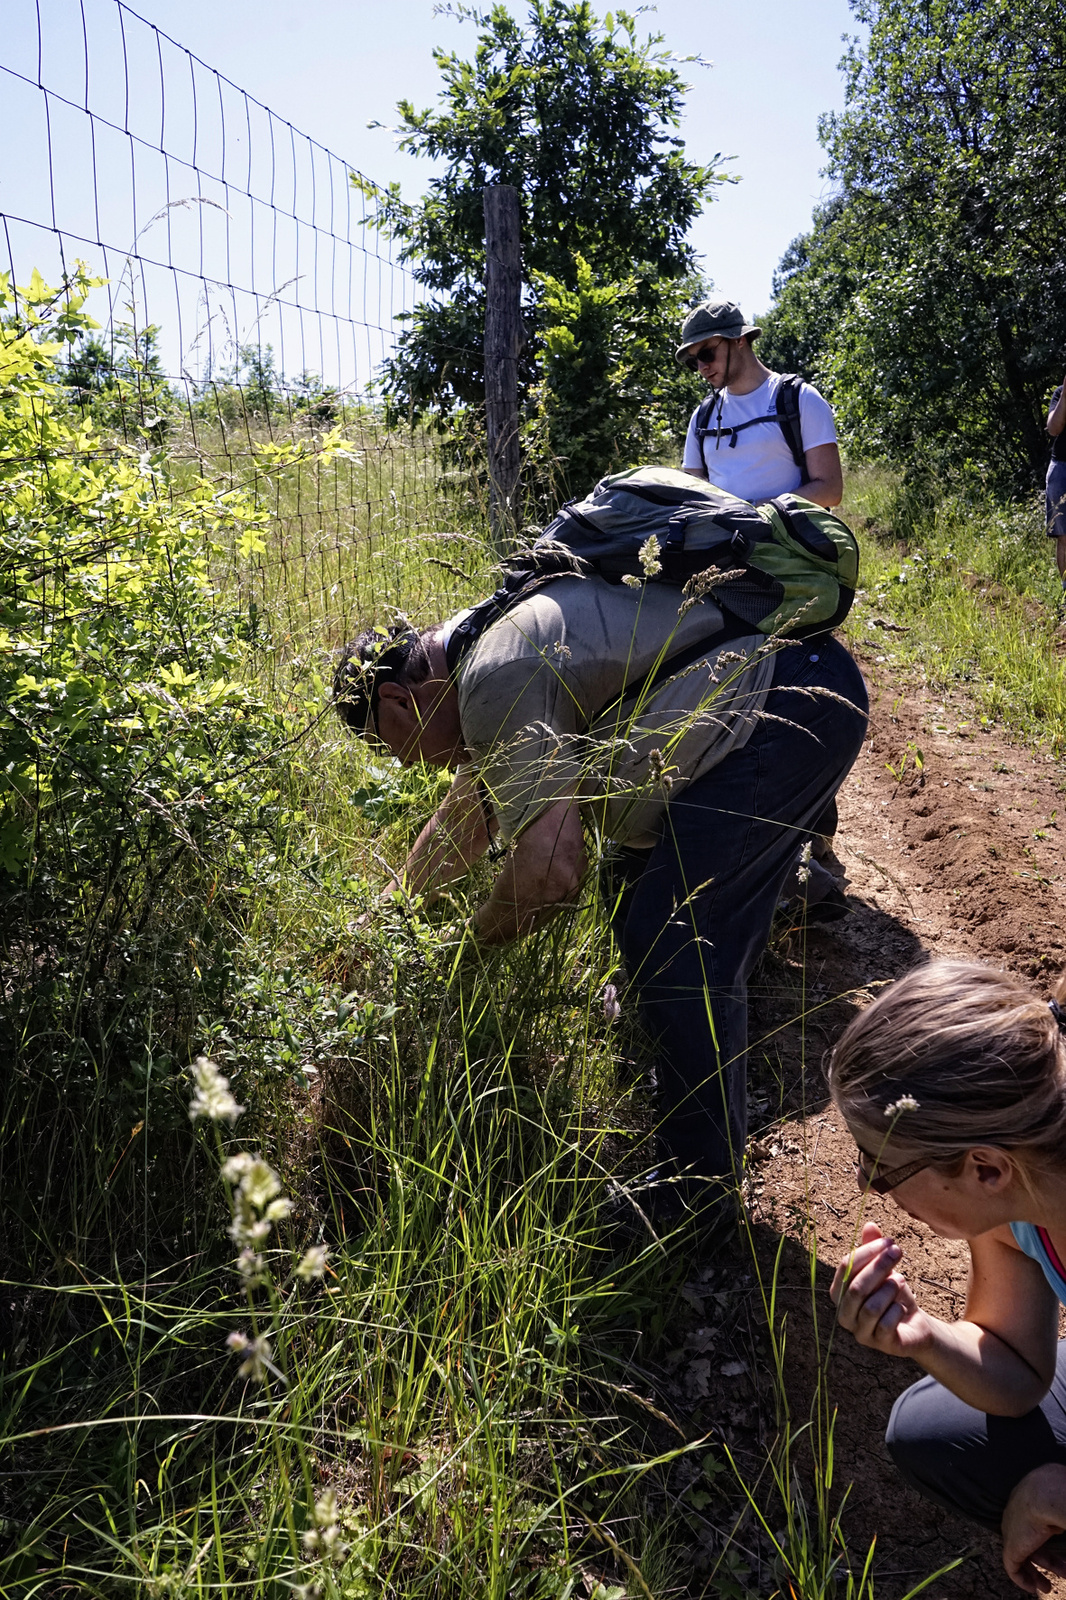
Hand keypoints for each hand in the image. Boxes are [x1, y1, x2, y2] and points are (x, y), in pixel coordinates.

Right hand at [830, 1221, 932, 1357]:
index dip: (867, 1251)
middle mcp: (844, 1314)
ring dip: (888, 1290)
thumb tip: (869, 1224)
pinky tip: (903, 1305)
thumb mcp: (884, 1269)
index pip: (845, 1267)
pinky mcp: (880, 1344)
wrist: (913, 1324)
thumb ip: (874, 1249)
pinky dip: (896, 1310)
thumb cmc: (892, 1293)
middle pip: (856, 1287)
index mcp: (839, 1293)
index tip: (889, 1241)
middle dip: (879, 1267)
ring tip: (901, 1280)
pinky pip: (886, 1325)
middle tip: (898, 1252)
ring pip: (869, 1308)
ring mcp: (861, 1332)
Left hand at [1002, 1465, 1065, 1592]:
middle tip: (1063, 1573)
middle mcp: (1018, 1516)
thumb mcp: (1062, 1511)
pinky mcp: (1010, 1546)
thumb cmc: (1059, 1497)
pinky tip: (1033, 1588)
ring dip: (1035, 1573)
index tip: (1062, 1556)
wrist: (1044, 1495)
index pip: (1036, 1526)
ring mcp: (1012, 1531)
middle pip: (1031, 1542)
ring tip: (1048, 1588)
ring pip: (1022, 1556)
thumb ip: (1062, 1520)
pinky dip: (1022, 1579)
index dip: (1049, 1543)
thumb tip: (1064, 1528)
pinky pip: (1012, 1567)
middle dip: (1047, 1561)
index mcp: (1030, 1504)